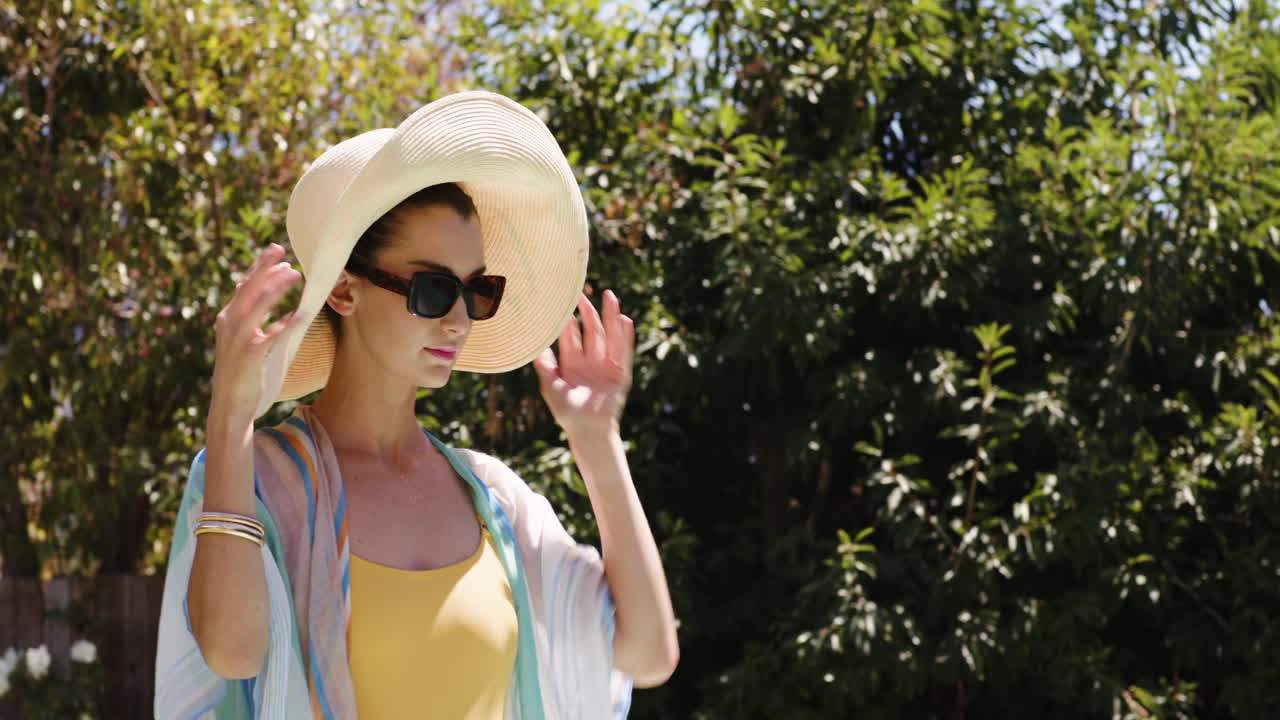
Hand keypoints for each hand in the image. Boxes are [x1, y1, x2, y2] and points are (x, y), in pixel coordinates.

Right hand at [210, 243, 309, 422]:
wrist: (229, 404)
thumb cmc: (240, 372)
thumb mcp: (242, 341)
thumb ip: (250, 320)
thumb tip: (267, 299)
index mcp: (227, 319)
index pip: (244, 286)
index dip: (259, 268)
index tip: (276, 251)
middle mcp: (229, 325)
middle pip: (248, 289)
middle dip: (265, 268)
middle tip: (282, 251)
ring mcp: (238, 340)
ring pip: (257, 306)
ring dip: (276, 288)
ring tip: (295, 275)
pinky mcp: (250, 357)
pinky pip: (271, 336)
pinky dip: (287, 324)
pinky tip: (302, 314)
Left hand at [533, 290, 634, 437]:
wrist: (587, 431)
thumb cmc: (566, 413)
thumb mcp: (551, 386)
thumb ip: (544, 366)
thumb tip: (533, 346)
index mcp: (573, 365)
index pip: (571, 338)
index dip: (569, 323)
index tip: (564, 305)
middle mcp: (590, 362)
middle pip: (591, 332)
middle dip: (588, 313)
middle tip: (583, 294)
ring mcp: (607, 367)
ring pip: (609, 336)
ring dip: (610, 317)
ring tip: (610, 297)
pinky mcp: (620, 374)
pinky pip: (623, 351)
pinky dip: (625, 336)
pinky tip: (625, 320)